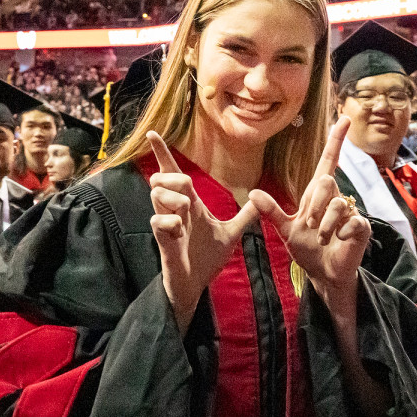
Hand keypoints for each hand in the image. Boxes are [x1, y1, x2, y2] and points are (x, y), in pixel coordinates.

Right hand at [148, 131, 260, 332]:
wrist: (196, 285)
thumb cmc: (206, 258)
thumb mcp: (231, 234)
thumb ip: (244, 217)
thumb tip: (261, 202)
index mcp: (189, 204)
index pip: (173, 172)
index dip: (163, 153)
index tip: (155, 132)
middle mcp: (174, 210)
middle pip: (161, 178)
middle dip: (171, 177)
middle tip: (187, 191)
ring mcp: (166, 224)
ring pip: (157, 195)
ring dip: (174, 198)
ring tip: (185, 215)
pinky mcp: (162, 240)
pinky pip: (159, 220)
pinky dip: (171, 221)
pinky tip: (180, 231)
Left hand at [249, 117, 370, 314]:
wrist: (322, 273)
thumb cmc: (307, 249)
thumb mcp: (286, 229)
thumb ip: (272, 211)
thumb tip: (253, 193)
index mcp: (318, 195)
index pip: (328, 161)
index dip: (336, 140)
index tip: (343, 118)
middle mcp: (336, 198)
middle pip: (326, 182)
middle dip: (315, 205)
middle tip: (311, 225)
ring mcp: (351, 212)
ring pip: (338, 204)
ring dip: (325, 225)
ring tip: (321, 238)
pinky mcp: (361, 227)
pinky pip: (352, 221)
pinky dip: (340, 233)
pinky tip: (339, 240)